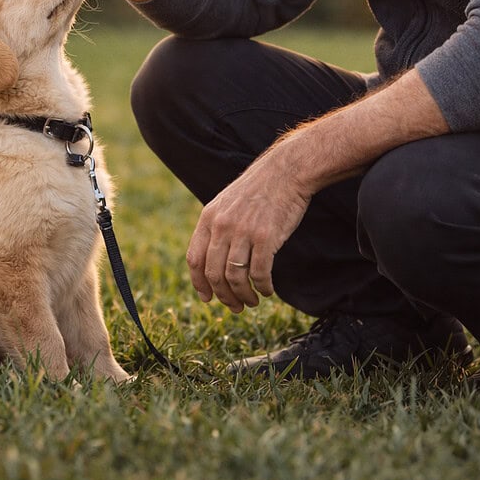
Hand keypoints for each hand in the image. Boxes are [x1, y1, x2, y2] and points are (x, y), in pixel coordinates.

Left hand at [186, 141, 311, 312]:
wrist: (285, 172)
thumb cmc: (258, 190)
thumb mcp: (227, 204)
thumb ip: (217, 228)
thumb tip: (211, 263)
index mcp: (209, 217)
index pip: (194, 259)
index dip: (199, 283)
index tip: (208, 298)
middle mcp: (223, 226)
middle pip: (214, 273)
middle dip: (224, 296)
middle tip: (235, 307)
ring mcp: (244, 232)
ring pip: (235, 278)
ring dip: (243, 296)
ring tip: (252, 301)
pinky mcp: (266, 237)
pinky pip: (259, 273)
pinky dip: (262, 287)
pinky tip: (267, 290)